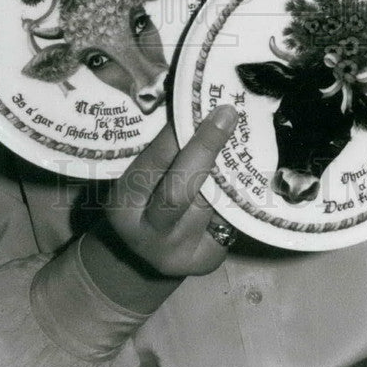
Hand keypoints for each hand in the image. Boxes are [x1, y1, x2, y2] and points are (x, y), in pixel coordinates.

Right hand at [102, 106, 238, 276]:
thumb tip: (191, 107)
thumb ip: (158, 153)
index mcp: (123, 206)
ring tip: (240, 136)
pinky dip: (236, 192)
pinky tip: (243, 171)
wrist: (143, 257)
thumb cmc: (141, 202)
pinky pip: (229, 218)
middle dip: (205, 149)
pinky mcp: (208, 259)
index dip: (175, 135)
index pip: (150, 165)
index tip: (197, 106)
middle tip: (227, 115)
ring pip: (211, 202)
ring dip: (227, 168)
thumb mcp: (136, 180)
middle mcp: (148, 234)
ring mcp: (180, 253)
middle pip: (180, 191)